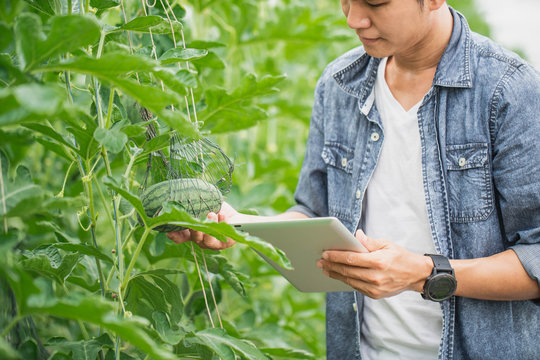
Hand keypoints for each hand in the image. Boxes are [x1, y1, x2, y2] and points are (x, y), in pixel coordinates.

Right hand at [166, 202, 238, 249]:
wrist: (236, 218)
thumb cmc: (218, 210)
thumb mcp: (204, 205)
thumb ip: (194, 203)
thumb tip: (183, 190)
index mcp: (192, 232)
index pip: (180, 237)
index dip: (174, 235)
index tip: (169, 229)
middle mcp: (200, 240)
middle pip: (194, 238)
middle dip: (194, 229)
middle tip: (195, 219)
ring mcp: (212, 243)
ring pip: (207, 240)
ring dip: (209, 225)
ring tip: (211, 214)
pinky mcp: (224, 244)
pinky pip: (221, 236)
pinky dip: (221, 223)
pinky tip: (222, 214)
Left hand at [317, 230, 432, 298]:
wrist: (416, 275)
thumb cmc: (400, 256)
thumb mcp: (387, 244)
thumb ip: (369, 242)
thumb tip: (355, 236)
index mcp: (379, 262)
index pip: (351, 259)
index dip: (336, 257)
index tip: (325, 254)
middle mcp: (376, 277)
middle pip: (347, 271)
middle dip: (331, 266)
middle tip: (319, 262)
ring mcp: (375, 288)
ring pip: (349, 281)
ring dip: (335, 275)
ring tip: (324, 269)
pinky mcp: (375, 295)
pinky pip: (356, 287)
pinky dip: (346, 281)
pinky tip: (338, 275)